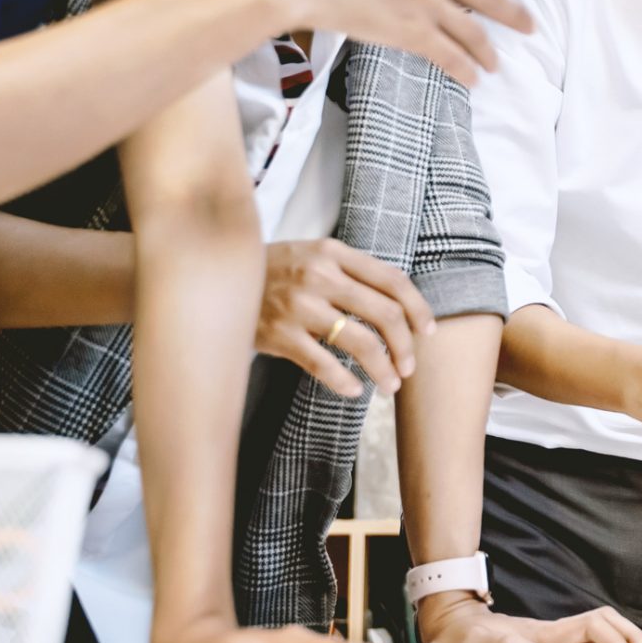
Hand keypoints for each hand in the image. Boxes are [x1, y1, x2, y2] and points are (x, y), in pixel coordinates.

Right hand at [257, 239, 434, 398]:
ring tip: (388, 385)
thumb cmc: (275, 272)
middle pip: (385, 314)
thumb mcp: (313, 256)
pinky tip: (354, 390)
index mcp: (333, 253)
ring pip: (361, 343)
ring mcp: (298, 306)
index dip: (418, 309)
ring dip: (383, 370)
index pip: (393, 280)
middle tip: (408, 368)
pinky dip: (345, 383)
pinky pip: (324, 365)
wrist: (214, 279)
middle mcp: (319, 276)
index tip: (427, 332)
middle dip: (405, 347)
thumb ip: (352, 273)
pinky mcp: (279, 334)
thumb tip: (401, 307)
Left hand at [415, 593, 641, 642]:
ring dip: (626, 641)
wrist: (450, 625)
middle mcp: (556, 633)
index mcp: (545, 634)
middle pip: (608, 623)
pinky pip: (591, 641)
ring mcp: (556, 637)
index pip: (594, 629)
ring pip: (603, 630)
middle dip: (632, 639)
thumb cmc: (463, 637)